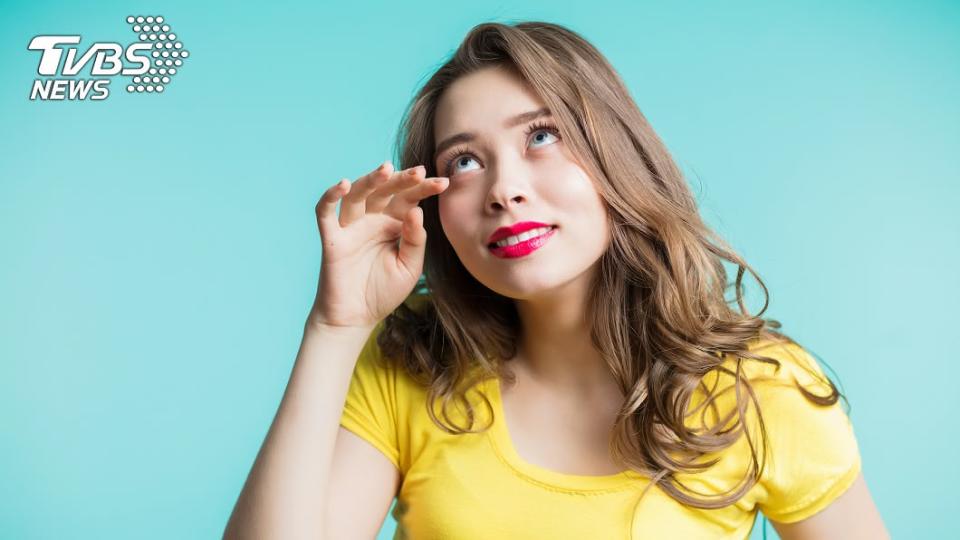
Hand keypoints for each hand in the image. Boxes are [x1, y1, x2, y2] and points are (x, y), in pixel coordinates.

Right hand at [308, 161, 447, 328]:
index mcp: (393, 224)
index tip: (443, 183)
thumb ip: (415, 240)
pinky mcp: (332, 239)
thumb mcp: (409, 267)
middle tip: (419, 172)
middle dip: (401, 180)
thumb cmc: (383, 292)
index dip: (424, 189)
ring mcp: (351, 227)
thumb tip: (416, 210)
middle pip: (385, 191)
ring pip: (357, 195)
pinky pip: (325, 212)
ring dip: (370, 180)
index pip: (408, 199)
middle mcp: (371, 220)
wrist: (356, 318)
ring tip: (386, 170)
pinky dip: (330, 196)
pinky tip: (343, 184)